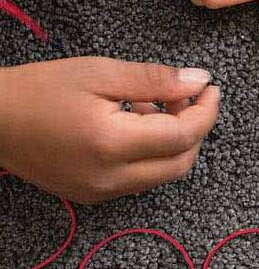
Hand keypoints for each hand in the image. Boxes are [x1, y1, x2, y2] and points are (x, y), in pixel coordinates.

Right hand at [0, 57, 219, 203]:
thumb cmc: (38, 90)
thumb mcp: (99, 73)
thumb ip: (154, 80)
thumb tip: (199, 81)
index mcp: (112, 145)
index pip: (183, 136)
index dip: (205, 112)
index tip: (210, 89)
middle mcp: (109, 178)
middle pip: (181, 162)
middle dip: (195, 129)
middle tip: (186, 96)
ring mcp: (100, 193)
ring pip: (163, 174)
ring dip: (173, 142)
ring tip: (152, 104)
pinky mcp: (92, 196)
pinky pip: (140, 179)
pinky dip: (151, 154)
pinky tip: (134, 124)